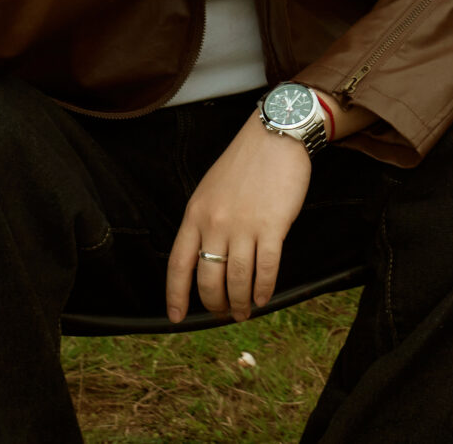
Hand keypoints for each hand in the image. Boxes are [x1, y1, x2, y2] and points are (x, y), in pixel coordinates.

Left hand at [166, 114, 312, 322]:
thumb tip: (207, 255)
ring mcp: (244, 226)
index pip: (178, 266)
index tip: (177, 317)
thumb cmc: (245, 162)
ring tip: (244, 311)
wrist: (276, 136)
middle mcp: (215, 224)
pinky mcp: (272, 226)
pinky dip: (265, 288)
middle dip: (214, 304)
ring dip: (240, 302)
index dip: (176, 296)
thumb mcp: (210, 189)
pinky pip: (266, 267)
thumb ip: (205, 221)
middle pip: (208, 279)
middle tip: (223, 313)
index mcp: (195, 215)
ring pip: (237, 279)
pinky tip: (265, 296)